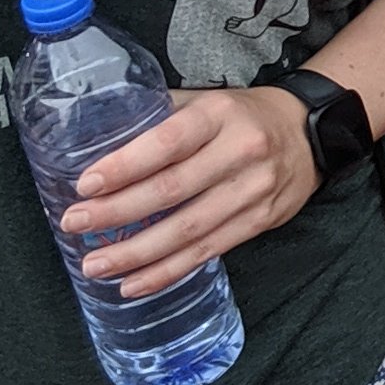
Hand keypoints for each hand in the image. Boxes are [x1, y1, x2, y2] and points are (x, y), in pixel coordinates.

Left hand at [63, 83, 322, 297]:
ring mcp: (254, 190)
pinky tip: (134, 283)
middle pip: (172, 190)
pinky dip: (167, 272)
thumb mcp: (206, 102)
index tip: (85, 185)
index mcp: (219, 114)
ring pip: (188, 230)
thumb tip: (97, 134)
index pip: (167, 143)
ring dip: (137, 252)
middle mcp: (241, 151)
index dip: (125, 166)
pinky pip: (207, 252)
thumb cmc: (242, 116)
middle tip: (75, 224)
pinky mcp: (259, 222)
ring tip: (96, 264)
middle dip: (117, 212)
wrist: (309, 133)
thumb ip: (159, 115)